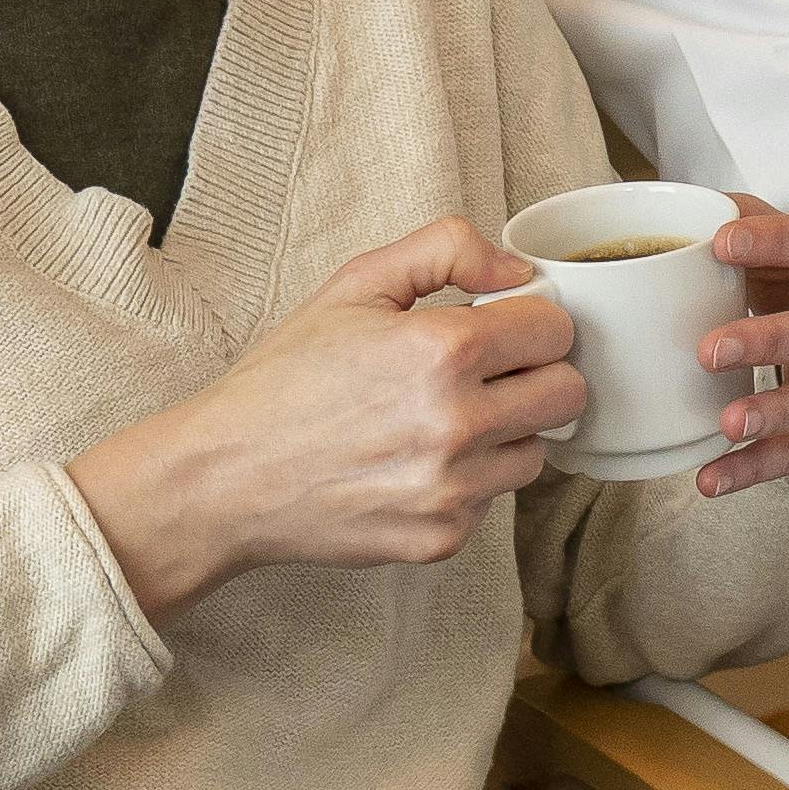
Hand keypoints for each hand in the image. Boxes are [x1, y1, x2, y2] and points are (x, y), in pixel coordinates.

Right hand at [68, 219, 584, 619]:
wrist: (220, 479)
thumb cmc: (285, 379)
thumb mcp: (356, 285)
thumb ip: (447, 250)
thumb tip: (518, 272)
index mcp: (443, 351)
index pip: (557, 329)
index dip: (530, 321)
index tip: (501, 328)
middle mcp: (458, 424)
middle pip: (568, 393)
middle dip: (536, 374)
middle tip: (486, 372)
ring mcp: (452, 490)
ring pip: (538, 451)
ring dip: (507, 432)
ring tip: (442, 420)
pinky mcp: (441, 539)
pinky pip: (495, 501)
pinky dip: (470, 482)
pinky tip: (416, 464)